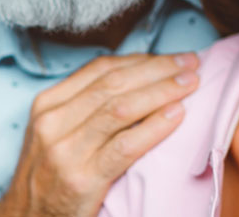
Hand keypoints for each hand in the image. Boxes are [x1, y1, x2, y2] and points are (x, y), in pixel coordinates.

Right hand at [0, 53, 199, 216]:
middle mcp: (53, 122)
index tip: (172, 58)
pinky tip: (176, 116)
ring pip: (121, 109)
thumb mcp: (56, 132)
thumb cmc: (50, 175)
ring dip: (161, 92)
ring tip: (190, 84)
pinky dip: (154, 127)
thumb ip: (85, 106)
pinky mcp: (82, 180)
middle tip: (190, 64)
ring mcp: (66, 151)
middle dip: (158, 69)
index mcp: (47, 104)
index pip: (101, 69)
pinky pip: (125, 146)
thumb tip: (138, 78)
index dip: (142, 60)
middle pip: (114, 83)